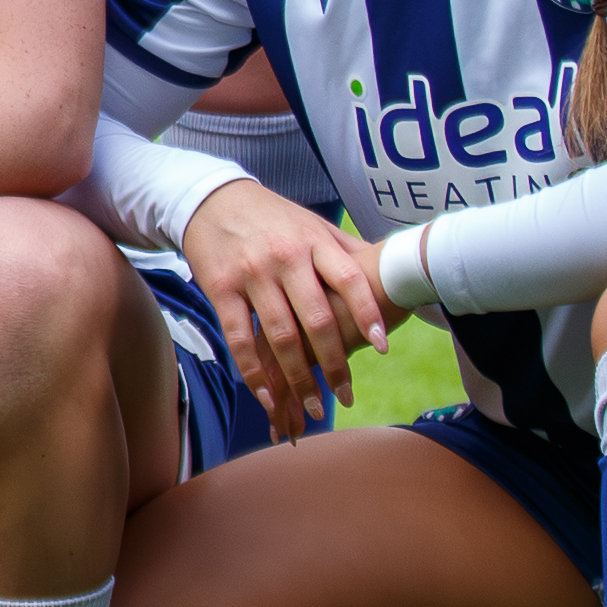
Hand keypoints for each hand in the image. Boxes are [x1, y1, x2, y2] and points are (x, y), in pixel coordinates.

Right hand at [177, 175, 393, 443]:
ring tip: (315, 406)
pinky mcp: (221, 289)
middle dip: (335, 362)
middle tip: (347, 396)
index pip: (349, 278)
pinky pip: (241, 338)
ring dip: (299, 378)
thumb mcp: (314, 225)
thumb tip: (394, 269)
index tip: (382, 346)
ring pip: (280, 335)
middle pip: (316, 318)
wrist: (212, 199)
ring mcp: (251, 274)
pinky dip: (254, 373)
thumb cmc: (273, 218)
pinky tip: (268, 397)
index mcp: (313, 242)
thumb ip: (347, 251)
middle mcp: (284, 258)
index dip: (367, 312)